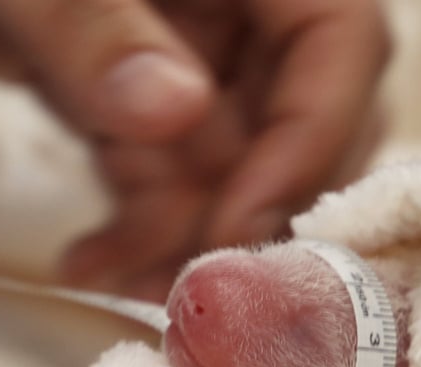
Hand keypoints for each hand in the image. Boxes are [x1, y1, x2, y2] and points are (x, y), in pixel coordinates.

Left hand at [0, 0, 388, 301]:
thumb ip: (91, 25)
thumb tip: (175, 113)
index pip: (335, 38)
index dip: (312, 135)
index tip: (244, 220)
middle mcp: (212, 6)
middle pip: (283, 118)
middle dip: (240, 207)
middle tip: (188, 284)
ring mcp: (160, 54)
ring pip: (215, 164)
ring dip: (180, 236)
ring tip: (120, 285)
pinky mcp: (107, 96)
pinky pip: (151, 174)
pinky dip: (132, 228)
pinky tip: (85, 264)